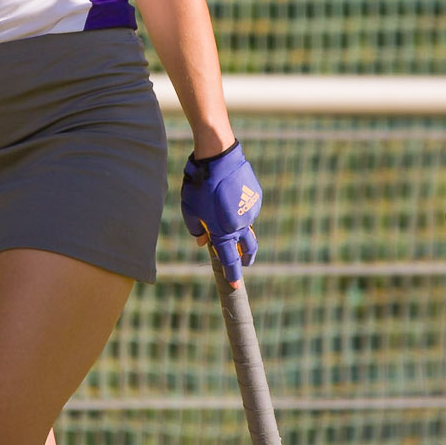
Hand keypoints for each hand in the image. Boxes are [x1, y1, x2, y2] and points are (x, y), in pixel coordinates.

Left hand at [181, 142, 260, 287]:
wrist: (218, 157)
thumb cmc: (199, 184)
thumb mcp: (189, 209)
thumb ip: (196, 229)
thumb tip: (203, 242)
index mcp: (222, 232)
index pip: (230, 261)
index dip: (233, 275)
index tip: (235, 287)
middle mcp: (240, 225)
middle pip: (249, 249)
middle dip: (247, 258)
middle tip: (245, 263)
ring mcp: (250, 211)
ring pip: (246, 225)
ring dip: (238, 226)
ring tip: (222, 209)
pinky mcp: (256, 197)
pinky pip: (248, 209)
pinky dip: (240, 209)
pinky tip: (229, 195)